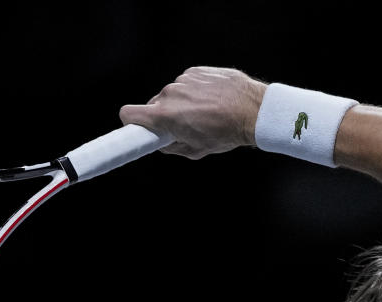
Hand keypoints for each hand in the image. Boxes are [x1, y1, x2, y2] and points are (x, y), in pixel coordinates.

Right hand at [119, 67, 266, 158]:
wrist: (253, 110)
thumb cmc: (226, 133)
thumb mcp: (196, 150)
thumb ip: (172, 147)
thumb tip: (163, 144)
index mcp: (165, 115)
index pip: (128, 113)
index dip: (130, 122)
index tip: (137, 128)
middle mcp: (170, 94)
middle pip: (154, 105)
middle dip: (164, 115)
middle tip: (183, 125)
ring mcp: (184, 80)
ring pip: (173, 93)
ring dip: (182, 102)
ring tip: (204, 112)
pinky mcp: (197, 70)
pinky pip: (188, 82)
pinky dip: (195, 91)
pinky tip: (211, 99)